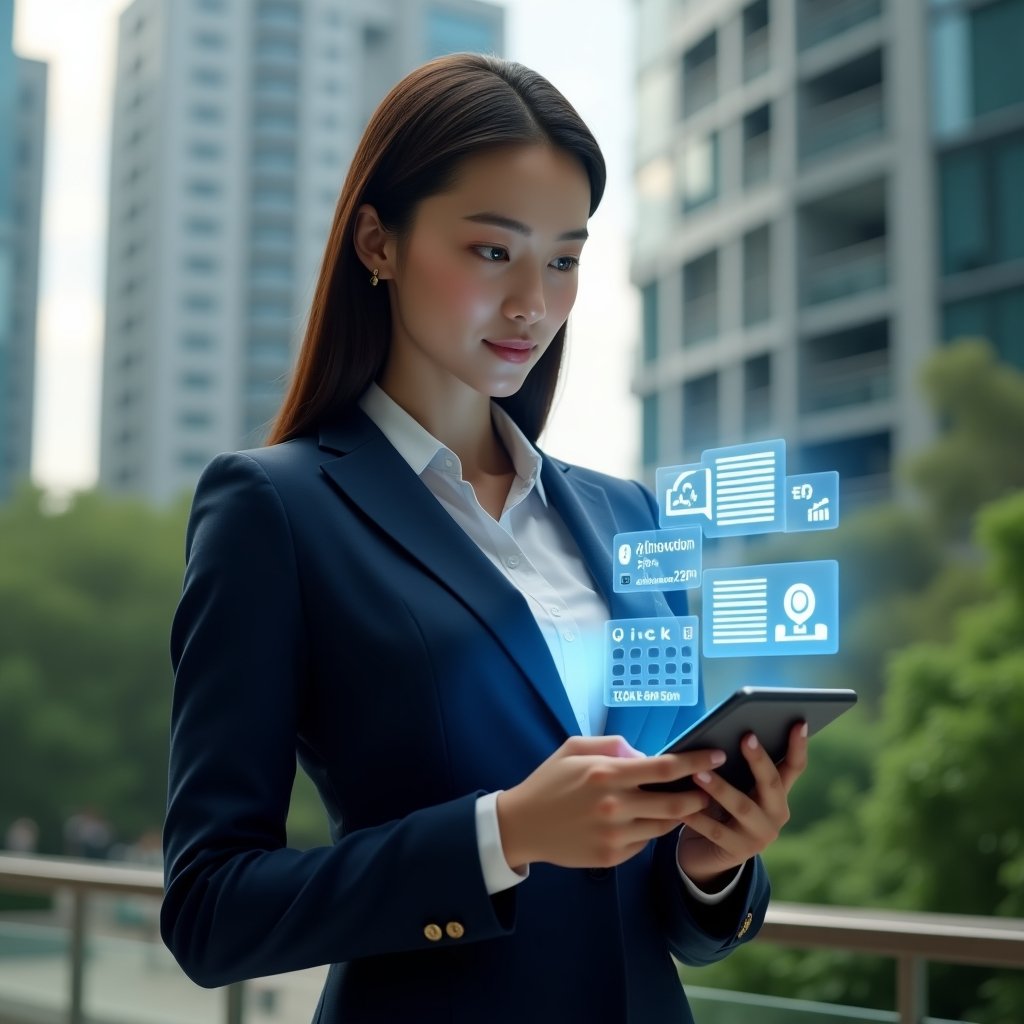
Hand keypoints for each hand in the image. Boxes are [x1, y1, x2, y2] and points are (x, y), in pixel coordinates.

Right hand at [496, 735, 725, 870]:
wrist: (521, 825)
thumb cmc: (549, 781)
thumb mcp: (574, 748)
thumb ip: (613, 745)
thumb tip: (645, 753)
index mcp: (606, 774)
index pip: (665, 768)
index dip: (696, 761)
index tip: (715, 755)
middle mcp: (614, 806)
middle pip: (675, 804)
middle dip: (699, 795)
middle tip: (709, 788)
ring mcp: (613, 835)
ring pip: (663, 827)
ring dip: (679, 815)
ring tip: (685, 804)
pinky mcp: (611, 857)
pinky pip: (644, 843)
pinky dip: (650, 830)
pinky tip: (646, 821)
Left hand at [677, 721, 808, 886]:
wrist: (707, 854)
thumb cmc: (719, 808)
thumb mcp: (733, 786)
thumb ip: (734, 767)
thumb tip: (719, 733)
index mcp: (778, 793)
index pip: (794, 767)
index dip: (799, 745)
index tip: (799, 721)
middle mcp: (776, 814)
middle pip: (772, 783)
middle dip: (759, 759)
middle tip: (745, 736)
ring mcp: (760, 835)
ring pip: (742, 807)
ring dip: (720, 788)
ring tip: (698, 772)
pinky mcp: (738, 852)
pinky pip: (716, 831)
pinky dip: (698, 816)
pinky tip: (683, 805)